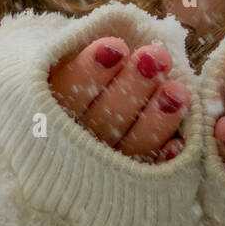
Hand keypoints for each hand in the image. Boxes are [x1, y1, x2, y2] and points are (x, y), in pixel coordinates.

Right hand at [48, 38, 190, 163]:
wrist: (62, 132)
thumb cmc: (71, 79)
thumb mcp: (59, 61)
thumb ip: (79, 52)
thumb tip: (111, 41)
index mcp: (44, 110)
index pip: (64, 93)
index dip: (90, 70)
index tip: (116, 46)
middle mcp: (70, 144)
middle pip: (101, 120)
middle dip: (132, 86)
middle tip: (157, 55)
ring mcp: (100, 168)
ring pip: (128, 147)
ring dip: (155, 120)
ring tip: (179, 91)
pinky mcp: (127, 183)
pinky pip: (147, 173)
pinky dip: (162, 159)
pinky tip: (180, 144)